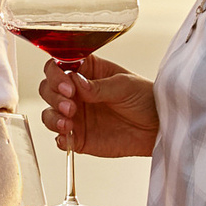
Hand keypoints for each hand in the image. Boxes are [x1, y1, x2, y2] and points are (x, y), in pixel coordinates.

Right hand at [43, 57, 158, 158]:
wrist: (158, 127)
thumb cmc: (145, 99)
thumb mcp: (125, 85)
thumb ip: (98, 86)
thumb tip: (75, 81)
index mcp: (86, 72)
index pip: (57, 67)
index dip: (56, 74)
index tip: (68, 85)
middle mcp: (76, 93)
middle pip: (47, 89)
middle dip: (54, 96)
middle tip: (71, 105)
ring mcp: (76, 115)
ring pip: (49, 113)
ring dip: (53, 117)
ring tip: (68, 122)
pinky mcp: (79, 137)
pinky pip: (60, 138)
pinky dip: (59, 137)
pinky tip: (67, 137)